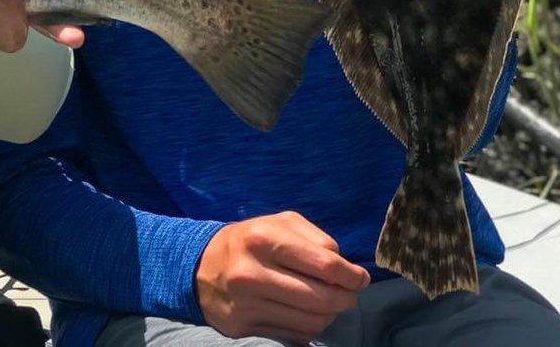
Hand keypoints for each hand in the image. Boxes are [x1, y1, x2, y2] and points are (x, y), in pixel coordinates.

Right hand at [195, 212, 369, 343]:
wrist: (198, 267)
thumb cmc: (248, 241)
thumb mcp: (277, 223)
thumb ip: (314, 238)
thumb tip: (344, 266)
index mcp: (263, 239)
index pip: (325, 264)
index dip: (351, 275)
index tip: (360, 278)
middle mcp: (252, 273)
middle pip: (322, 298)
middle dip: (345, 298)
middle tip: (349, 294)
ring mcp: (247, 304)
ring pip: (311, 321)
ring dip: (330, 315)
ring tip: (328, 303)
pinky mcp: (244, 327)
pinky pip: (294, 335)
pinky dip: (309, 327)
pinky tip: (306, 314)